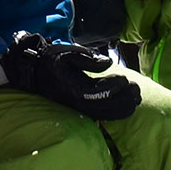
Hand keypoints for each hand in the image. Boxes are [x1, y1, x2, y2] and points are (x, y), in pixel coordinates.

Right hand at [0, 32, 142, 119]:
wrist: (34, 73)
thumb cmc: (52, 60)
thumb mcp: (67, 53)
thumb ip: (88, 58)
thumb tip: (108, 62)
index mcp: (73, 88)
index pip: (98, 93)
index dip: (114, 88)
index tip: (127, 80)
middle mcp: (77, 102)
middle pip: (105, 108)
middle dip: (124, 100)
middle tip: (136, 89)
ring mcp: (79, 108)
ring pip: (106, 114)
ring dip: (123, 107)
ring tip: (136, 97)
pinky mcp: (81, 109)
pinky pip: (102, 116)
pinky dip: (116, 112)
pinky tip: (128, 105)